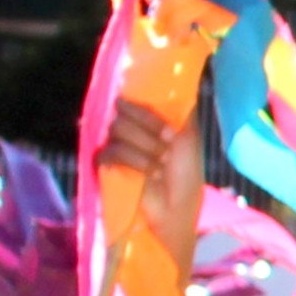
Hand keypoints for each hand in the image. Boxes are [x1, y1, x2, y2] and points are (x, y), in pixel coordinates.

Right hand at [101, 103, 197, 263]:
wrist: (174, 212)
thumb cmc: (185, 178)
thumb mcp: (189, 141)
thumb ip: (181, 112)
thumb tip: (181, 83)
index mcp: (150, 123)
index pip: (137, 101)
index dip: (151, 114)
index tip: (170, 133)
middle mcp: (131, 130)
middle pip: (125, 113)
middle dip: (151, 134)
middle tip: (168, 153)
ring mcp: (117, 146)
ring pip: (118, 130)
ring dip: (146, 150)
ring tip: (161, 167)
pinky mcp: (106, 165)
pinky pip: (109, 151)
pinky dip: (133, 162)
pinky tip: (150, 176)